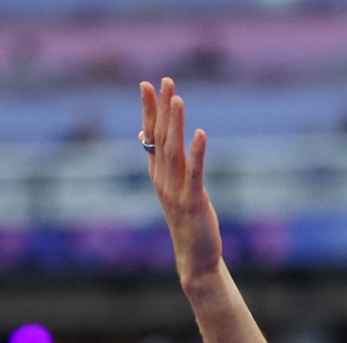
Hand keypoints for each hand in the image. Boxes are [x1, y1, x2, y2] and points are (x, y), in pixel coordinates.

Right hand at [140, 77, 221, 287]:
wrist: (195, 257)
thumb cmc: (188, 222)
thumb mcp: (173, 190)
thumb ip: (163, 165)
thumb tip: (146, 138)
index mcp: (157, 174)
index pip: (150, 136)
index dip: (149, 110)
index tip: (147, 85)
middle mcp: (162, 179)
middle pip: (161, 137)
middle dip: (162, 108)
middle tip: (166, 81)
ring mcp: (175, 190)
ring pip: (174, 151)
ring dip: (176, 123)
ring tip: (178, 99)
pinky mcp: (193, 201)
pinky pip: (195, 173)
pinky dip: (197, 152)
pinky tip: (200, 133)